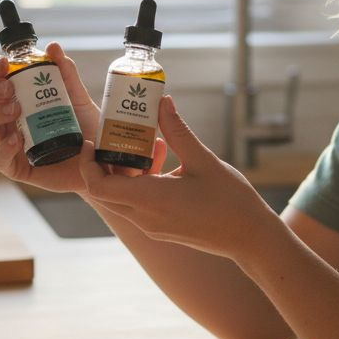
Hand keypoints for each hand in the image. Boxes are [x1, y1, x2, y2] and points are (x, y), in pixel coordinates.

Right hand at [0, 42, 99, 192]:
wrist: (99, 161)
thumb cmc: (84, 127)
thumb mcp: (78, 98)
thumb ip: (66, 73)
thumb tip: (53, 47)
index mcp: (17, 95)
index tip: (4, 63)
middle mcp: (7, 117)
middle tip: (8, 88)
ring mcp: (8, 141)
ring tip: (16, 110)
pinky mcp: (16, 166)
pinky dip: (3, 148)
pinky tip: (17, 140)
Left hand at [81, 95, 283, 259]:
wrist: (250, 237)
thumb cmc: (230, 201)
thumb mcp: (203, 160)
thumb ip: (178, 130)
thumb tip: (162, 101)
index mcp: (151, 200)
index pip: (99, 187)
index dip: (88, 164)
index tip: (92, 142)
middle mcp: (145, 217)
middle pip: (106, 191)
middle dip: (105, 162)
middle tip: (115, 135)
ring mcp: (153, 226)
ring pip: (123, 196)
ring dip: (128, 170)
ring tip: (150, 143)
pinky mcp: (162, 228)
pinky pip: (139, 204)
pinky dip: (142, 181)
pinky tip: (165, 159)